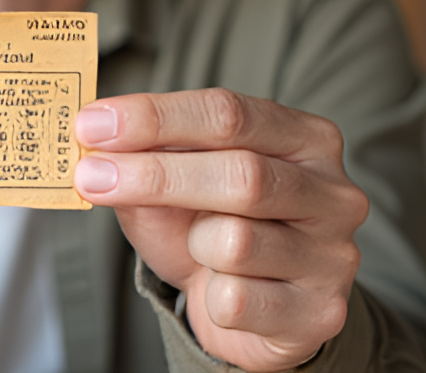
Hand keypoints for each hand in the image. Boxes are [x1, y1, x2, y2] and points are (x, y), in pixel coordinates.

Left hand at [73, 89, 367, 371]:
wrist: (246, 308)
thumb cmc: (208, 223)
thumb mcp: (173, 180)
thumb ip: (145, 156)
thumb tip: (97, 142)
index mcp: (302, 136)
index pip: (227, 112)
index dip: (154, 116)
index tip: (92, 123)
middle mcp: (332, 190)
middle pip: (240, 172)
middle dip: (155, 174)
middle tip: (91, 175)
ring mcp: (334, 255)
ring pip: (236, 241)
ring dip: (192, 244)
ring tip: (197, 247)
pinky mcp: (321, 314)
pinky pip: (237, 301)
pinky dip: (209, 294)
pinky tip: (219, 289)